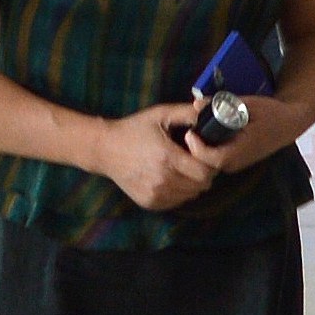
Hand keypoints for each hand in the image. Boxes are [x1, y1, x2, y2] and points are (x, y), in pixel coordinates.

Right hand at [93, 107, 231, 217]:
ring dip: (192, 183)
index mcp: (167, 157)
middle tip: (195, 160)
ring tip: (182, 168)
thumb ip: (188, 113)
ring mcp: (155, 194)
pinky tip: (171, 177)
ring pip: (190, 196)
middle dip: (203, 173)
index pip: (205, 172)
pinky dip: (179, 192)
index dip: (209, 163)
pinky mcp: (149, 202)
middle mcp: (162, 180)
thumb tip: (210, 111)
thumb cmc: (134, 129)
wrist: (104, 149)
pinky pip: (176, 202)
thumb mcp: (160, 114)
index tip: (202, 153)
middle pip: (200, 186)